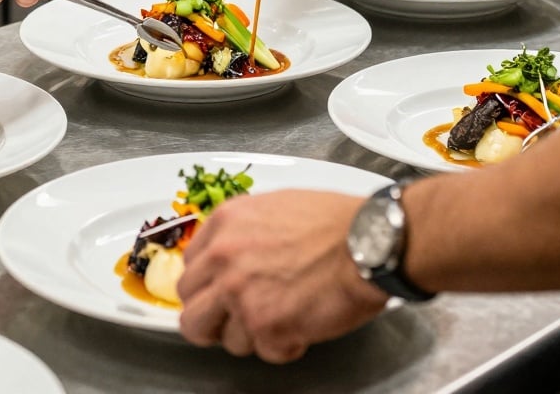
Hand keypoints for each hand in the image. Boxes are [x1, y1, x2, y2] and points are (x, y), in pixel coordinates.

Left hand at [178, 191, 387, 362]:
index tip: (220, 295)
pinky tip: (303, 325)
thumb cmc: (337, 223)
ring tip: (283, 318)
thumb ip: (242, 234)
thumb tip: (230, 258)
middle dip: (215, 320)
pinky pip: (263, 353)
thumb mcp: (275, 207)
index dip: (208, 288)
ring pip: (223, 339)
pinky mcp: (265, 326)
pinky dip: (285, 346)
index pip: (189, 270)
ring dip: (252, 335)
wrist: (370, 240)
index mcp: (225, 225)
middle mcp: (224, 259)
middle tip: (239, 320)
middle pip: (192, 310)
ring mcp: (241, 295)